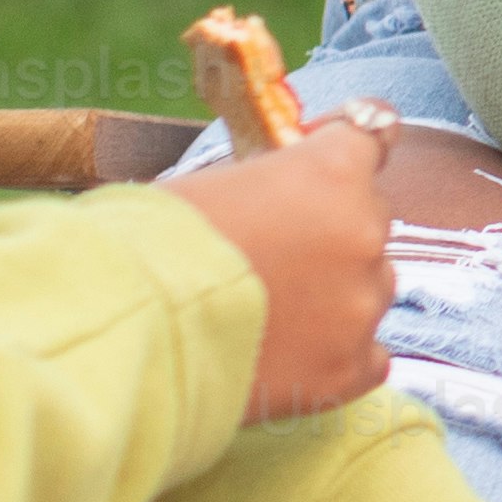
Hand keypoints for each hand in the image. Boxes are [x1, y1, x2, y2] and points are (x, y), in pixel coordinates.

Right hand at [171, 107, 399, 419]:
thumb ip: (270, 182)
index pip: (374, 132)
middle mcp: (363, 232)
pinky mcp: (348, 370)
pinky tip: (295, 358)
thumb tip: (280, 194)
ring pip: (370, 290)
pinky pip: (369, 358)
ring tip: (274, 315)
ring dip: (337, 295)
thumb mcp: (214, 181)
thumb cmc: (150, 244)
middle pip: (369, 220)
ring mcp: (360, 305)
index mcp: (331, 170)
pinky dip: (338, 356)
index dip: (353, 143)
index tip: (336, 153)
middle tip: (277, 256)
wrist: (127, 329)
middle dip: (333, 231)